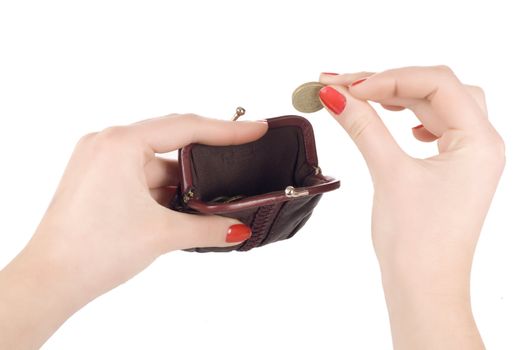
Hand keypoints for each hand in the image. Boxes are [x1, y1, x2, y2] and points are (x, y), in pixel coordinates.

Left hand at [0, 114, 267, 349]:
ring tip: (210, 202)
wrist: (50, 281)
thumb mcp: (161, 234)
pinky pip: (142, 176)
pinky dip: (164, 190)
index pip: (186, 128)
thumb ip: (207, 227)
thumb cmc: (89, 251)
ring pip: (158, 164)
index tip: (254, 130)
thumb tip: (238, 229)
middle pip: (172, 143)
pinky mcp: (99, 179)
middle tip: (239, 162)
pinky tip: (183, 207)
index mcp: (120, 144)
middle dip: (206, 160)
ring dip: (183, 183)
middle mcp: (107, 144)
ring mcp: (101, 161)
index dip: (227, 129)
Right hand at [319, 66, 503, 348]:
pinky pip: (433, 126)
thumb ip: (363, 127)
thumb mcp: (388, 174)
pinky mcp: (452, 168)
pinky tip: (395, 121)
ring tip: (358, 96)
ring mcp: (467, 157)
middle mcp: (481, 144)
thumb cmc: (417, 242)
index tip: (348, 87)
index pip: (437, 84)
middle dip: (388, 83)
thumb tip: (336, 95)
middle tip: (341, 85)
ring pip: (434, 106)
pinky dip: (409, 116)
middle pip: (436, 90)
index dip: (390, 78)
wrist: (423, 288)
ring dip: (397, 97)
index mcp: (480, 142)